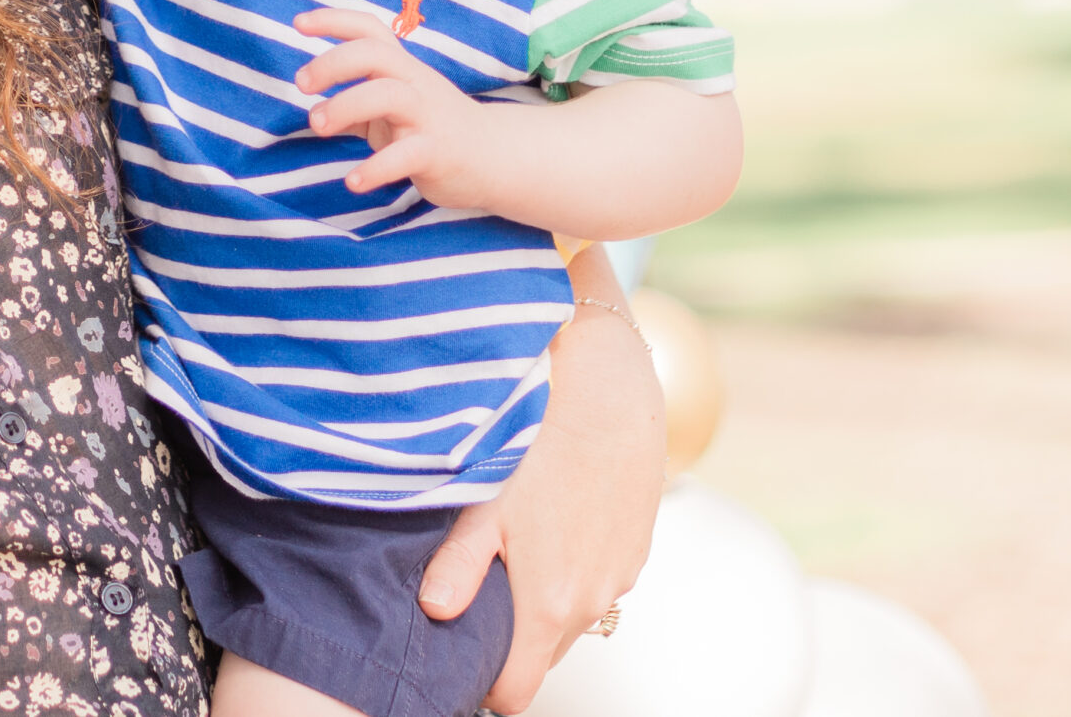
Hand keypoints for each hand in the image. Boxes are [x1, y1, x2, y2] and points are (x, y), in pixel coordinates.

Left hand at [292, 8, 496, 208]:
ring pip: (387, 95)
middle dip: (332, 63)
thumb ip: (355, 107)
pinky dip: (376, 169)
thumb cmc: (431, 128)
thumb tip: (313, 110)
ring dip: (345, 106)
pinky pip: (405, 155)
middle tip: (301, 84)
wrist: (494, 157)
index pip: (369, 31)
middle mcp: (414, 83)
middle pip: (375, 54)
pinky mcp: (437, 152)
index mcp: (401, 68)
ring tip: (316, 125)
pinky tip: (353, 181)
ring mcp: (428, 115)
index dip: (334, 20)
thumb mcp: (390, 111)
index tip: (298, 24)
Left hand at [417, 247, 665, 712]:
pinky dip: (571, 568)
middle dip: (510, 637)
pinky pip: (598, 580)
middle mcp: (593, 601)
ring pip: (573, 614)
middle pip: (544, 653)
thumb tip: (434, 614)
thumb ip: (457, 566)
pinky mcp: (636, 546)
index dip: (484, 682)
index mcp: (550, 604)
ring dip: (542, 599)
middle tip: (473, 591)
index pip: (516, 690)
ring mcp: (621, 574)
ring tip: (509, 548)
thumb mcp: (482, 500)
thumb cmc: (538, 439)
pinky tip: (548, 521)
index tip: (458, 658)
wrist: (611, 385)